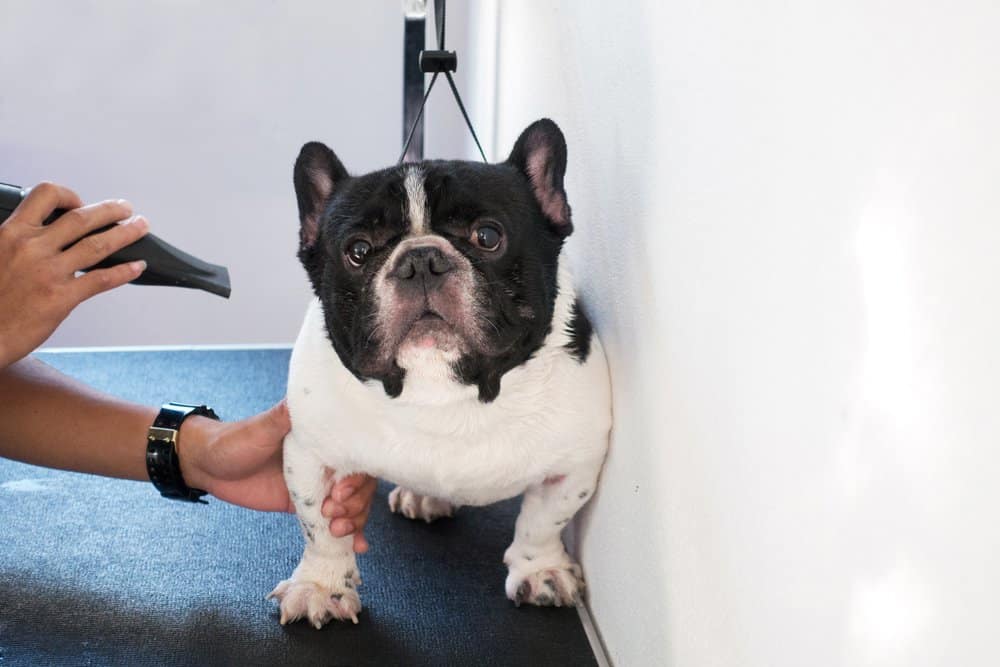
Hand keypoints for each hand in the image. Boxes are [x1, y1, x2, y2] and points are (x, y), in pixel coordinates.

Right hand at [0, 182, 149, 367]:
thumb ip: (14, 241)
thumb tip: (38, 234)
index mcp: (11, 233)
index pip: (45, 196)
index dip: (68, 195)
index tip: (81, 202)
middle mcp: (31, 248)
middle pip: (81, 218)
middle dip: (110, 210)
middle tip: (126, 208)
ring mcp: (49, 272)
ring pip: (98, 244)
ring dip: (125, 233)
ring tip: (140, 227)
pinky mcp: (61, 298)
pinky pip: (101, 279)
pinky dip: (124, 271)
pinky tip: (136, 267)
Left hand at [178, 401, 376, 552]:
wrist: (210, 467)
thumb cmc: (236, 440)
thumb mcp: (262, 428)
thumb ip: (286, 416)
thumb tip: (311, 394)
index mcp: (322, 439)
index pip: (358, 455)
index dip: (358, 477)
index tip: (340, 490)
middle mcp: (326, 461)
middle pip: (362, 484)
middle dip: (356, 503)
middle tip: (332, 512)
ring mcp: (319, 485)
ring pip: (354, 504)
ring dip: (354, 519)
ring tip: (337, 530)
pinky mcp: (306, 506)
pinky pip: (335, 520)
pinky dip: (350, 534)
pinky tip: (356, 547)